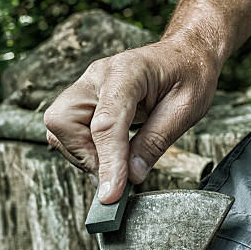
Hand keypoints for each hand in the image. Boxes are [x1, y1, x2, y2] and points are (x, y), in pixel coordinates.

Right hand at [43, 39, 220, 202]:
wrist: (185, 54)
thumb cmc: (189, 75)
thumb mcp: (186, 110)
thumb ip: (155, 142)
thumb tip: (131, 175)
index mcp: (128, 71)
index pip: (106, 123)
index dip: (107, 163)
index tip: (111, 195)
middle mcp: (98, 75)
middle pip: (64, 121)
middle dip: (85, 156)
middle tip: (116, 175)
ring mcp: (88, 85)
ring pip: (60, 128)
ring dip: (84, 155)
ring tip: (117, 164)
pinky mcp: (85, 97)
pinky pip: (68, 129)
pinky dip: (85, 149)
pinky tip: (110, 154)